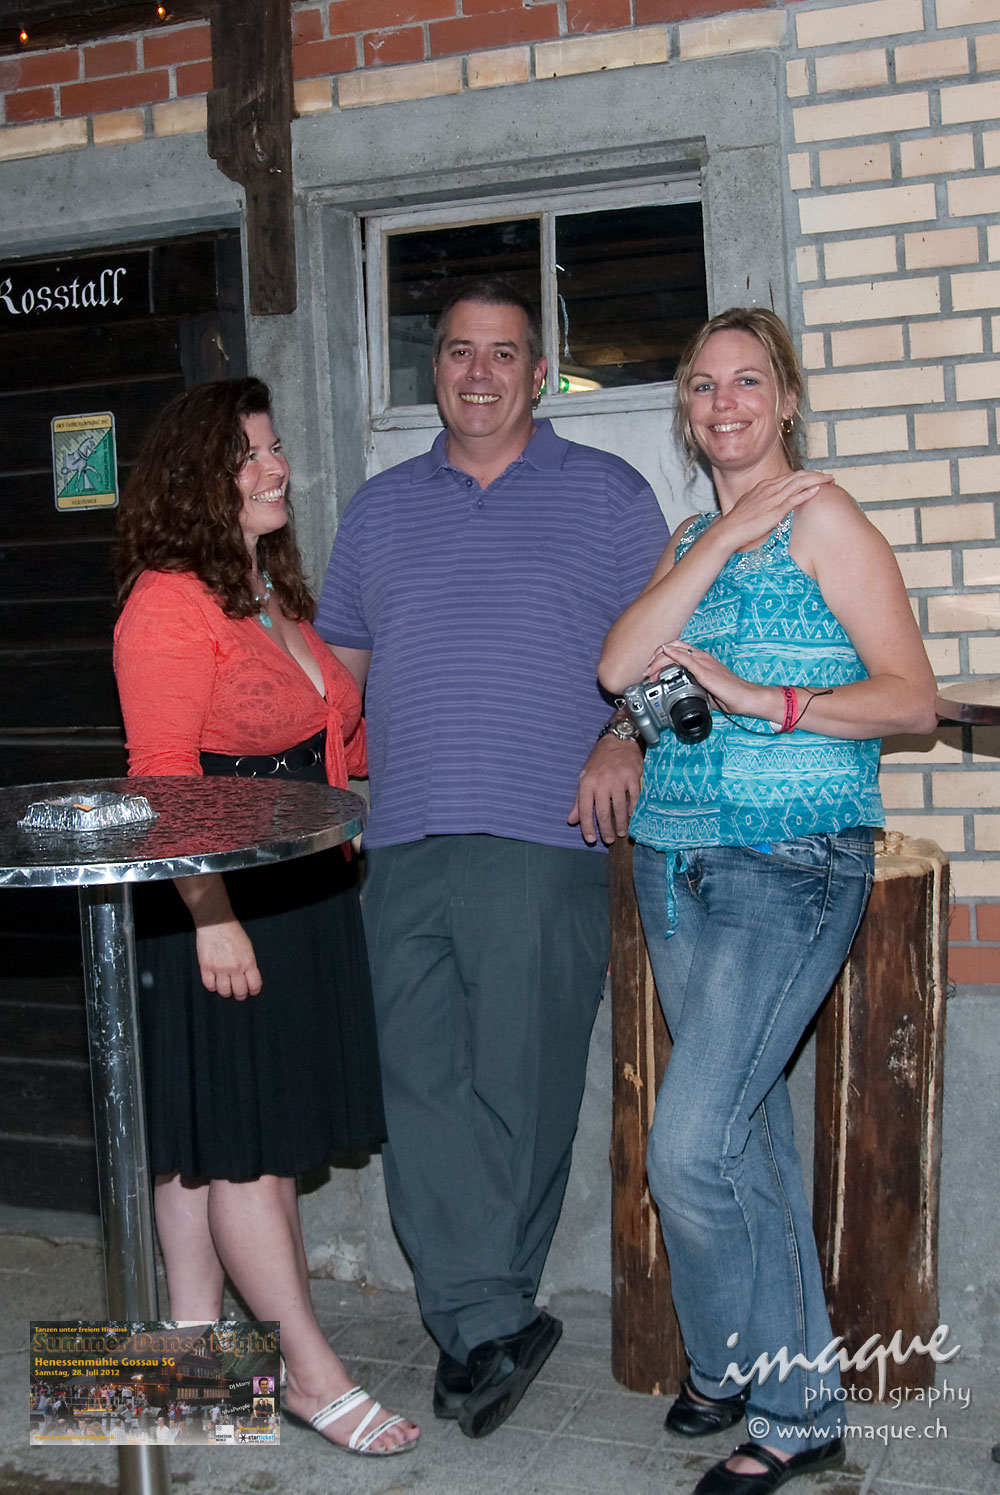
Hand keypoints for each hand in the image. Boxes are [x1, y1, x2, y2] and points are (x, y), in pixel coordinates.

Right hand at [194, 919, 262, 998]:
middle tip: (238, 992)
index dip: (253, 991)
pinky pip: (209, 985)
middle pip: (240, 992)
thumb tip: (249, 979)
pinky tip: (214, 981)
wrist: (216, 922)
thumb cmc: (233, 933)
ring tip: (226, 987)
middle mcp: (235, 967)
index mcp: (248, 962)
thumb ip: (249, 964)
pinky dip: (212, 986)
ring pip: (224, 991)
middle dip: (240, 994)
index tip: (251, 991)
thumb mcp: (248, 948)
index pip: (255, 985)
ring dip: (226, 992)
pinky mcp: (206, 966)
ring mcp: (220, 968)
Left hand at [568, 733, 642, 844]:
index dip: (587, 827)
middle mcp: (601, 782)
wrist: (618, 741)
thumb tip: (571, 820)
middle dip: (605, 829)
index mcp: (587, 783)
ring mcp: (618, 779)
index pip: (585, 810)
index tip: (591, 839)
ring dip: (620, 823)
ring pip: (619, 807)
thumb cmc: (599, 762)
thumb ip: (579, 801)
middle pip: (603, 812)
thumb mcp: (585, 778)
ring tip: (621, 832)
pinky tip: (631, 816)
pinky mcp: (632, 776)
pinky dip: (633, 808)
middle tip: (608, 840)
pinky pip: (634, 797)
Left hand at [648, 641, 774, 721]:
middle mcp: (701, 657)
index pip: (675, 649)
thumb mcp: (703, 689)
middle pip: (672, 647)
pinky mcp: (706, 672)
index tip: (650, 670)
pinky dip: (675, 656)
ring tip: (649, 672)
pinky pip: (688, 660)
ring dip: (659, 660)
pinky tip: (666, 655)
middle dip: (655, 658)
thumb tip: (674, 692)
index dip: (660, 656)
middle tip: (646, 672)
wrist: (745, 698)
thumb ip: (690, 686)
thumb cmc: (728, 694)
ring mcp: (704, 663)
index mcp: (700, 660)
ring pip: (676, 652)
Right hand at [717, 469, 832, 553]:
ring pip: (798, 484)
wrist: (729, 530)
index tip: (817, 477)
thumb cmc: (739, 522)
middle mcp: (770, 488)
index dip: (806, 476)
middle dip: (815, 474)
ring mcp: (772, 499)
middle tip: (829, 476)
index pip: (790, 476)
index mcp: (764, 486)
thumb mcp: (752, 506)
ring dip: (816, 480)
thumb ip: (764, 502)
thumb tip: (774, 506)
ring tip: (829, 480)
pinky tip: (818, 490)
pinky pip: (794, 499)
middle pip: (797, 476)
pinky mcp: (774, 511)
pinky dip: (807, 493)